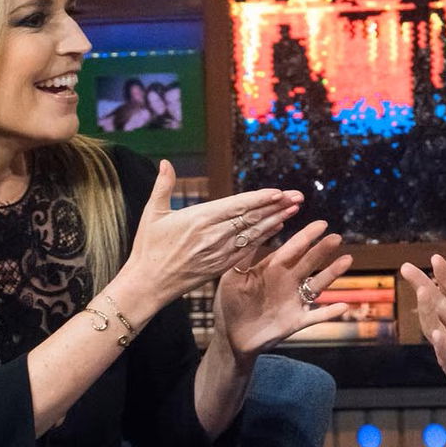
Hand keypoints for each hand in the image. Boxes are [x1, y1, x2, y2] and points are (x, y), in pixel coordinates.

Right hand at [120, 161, 301, 305]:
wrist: (148, 284)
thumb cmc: (148, 248)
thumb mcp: (152, 214)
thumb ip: (162, 186)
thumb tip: (164, 162)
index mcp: (198, 219)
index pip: (236, 206)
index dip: (259, 199)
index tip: (278, 192)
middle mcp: (212, 236)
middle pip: (250, 218)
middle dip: (276, 206)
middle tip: (297, 196)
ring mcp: (218, 253)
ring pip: (253, 234)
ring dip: (275, 221)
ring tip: (294, 209)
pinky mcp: (221, 267)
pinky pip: (247, 250)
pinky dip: (263, 238)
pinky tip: (277, 228)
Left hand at [214, 219, 353, 357]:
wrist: (231, 337)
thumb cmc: (229, 304)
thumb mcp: (232, 278)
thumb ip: (243, 257)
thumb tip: (250, 231)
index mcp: (272, 268)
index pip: (293, 249)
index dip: (306, 237)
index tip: (321, 224)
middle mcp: (288, 281)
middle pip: (309, 262)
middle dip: (322, 250)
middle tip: (336, 237)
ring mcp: (294, 301)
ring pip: (317, 285)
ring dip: (332, 273)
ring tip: (347, 259)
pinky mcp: (296, 321)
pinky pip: (316, 316)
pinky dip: (329, 312)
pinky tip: (343, 306)